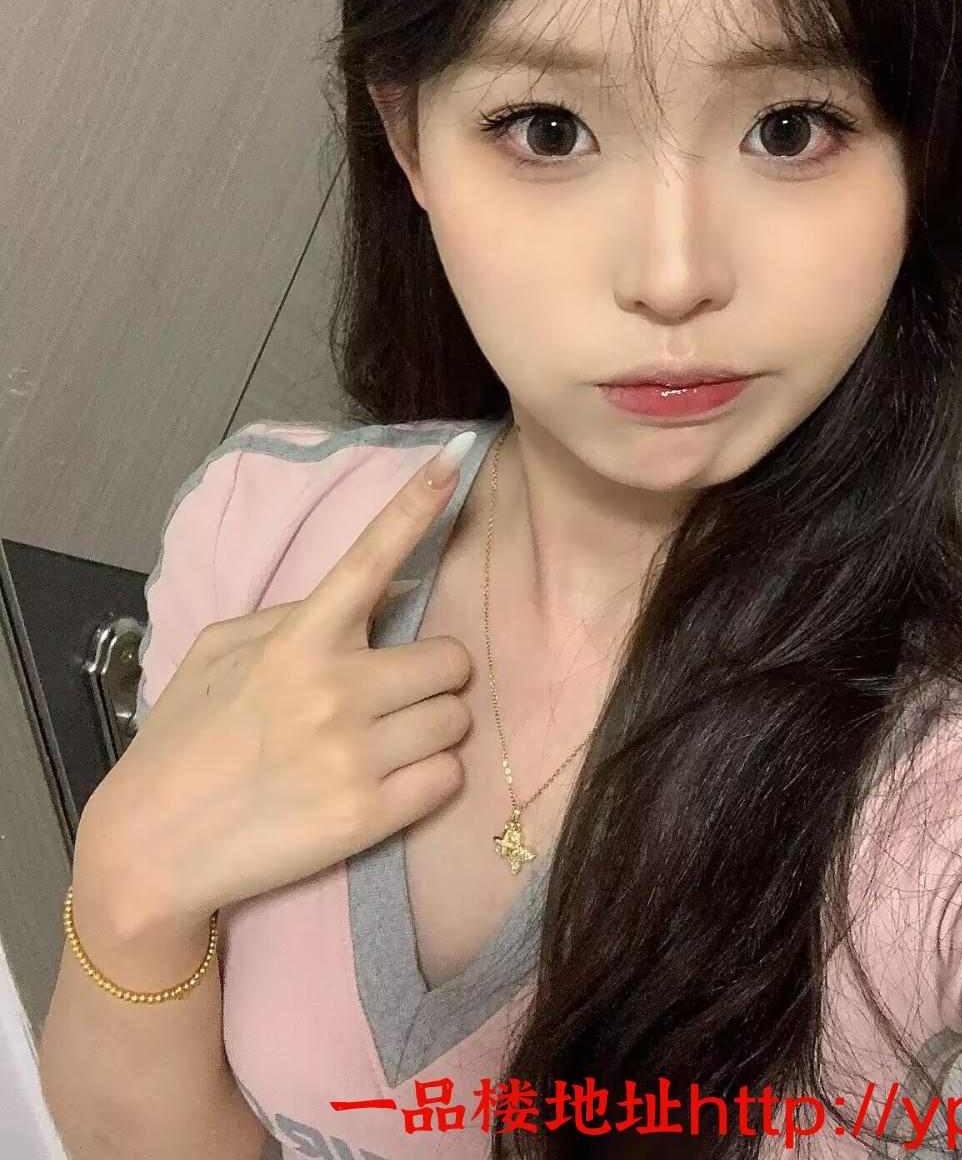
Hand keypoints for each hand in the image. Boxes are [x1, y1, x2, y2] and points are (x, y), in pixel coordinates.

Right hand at [85, 432, 477, 929]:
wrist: (152, 851)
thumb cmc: (185, 742)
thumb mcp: (221, 654)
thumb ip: (297, 616)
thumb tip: (378, 594)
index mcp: (297, 639)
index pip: (369, 559)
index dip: (416, 507)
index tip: (453, 461)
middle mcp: (334, 689)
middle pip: (452, 659)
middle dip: (432, 675)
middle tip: (392, 696)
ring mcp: (354, 754)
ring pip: (456, 719)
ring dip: (432, 729)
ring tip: (381, 745)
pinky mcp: (368, 816)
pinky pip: (448, 779)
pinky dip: (429, 781)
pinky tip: (384, 785)